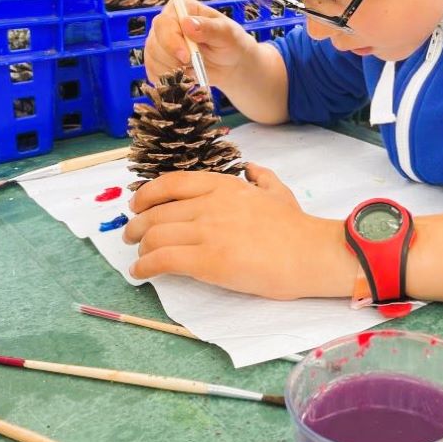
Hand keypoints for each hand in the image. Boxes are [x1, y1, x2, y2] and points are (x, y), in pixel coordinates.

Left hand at [122, 165, 353, 298]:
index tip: (137, 205)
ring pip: (155, 236)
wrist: (310, 253)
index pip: (171, 184)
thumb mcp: (278, 190)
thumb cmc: (296, 226)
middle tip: (132, 236)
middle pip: (156, 212)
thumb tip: (251, 168)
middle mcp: (209, 204)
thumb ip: (261, 177)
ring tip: (138, 257)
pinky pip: (162, 261)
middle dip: (137, 226)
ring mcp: (207, 232)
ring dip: (140, 247)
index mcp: (223, 186)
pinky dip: (145, 267)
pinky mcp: (207, 262)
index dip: (146, 194)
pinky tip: (140, 273)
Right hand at [144, 0, 253, 89]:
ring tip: (194, 68)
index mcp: (181, 9)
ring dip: (174, 70)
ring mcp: (159, 42)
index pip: (164, 23)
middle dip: (172, 59)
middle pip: (154, 42)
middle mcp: (166, 23)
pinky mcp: (157, 60)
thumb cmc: (230, 43)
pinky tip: (186, 75)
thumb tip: (187, 23)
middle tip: (192, 66)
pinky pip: (153, 72)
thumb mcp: (226, 34)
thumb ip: (209, 28)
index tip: (186, 56)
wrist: (229, 64)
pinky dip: (169, 79)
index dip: (171, 41)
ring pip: (152, 59)